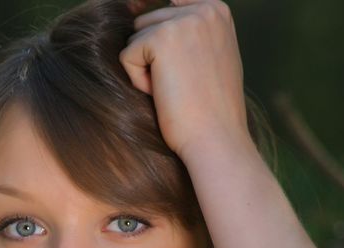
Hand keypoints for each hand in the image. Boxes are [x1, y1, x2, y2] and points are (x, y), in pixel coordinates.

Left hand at [120, 0, 250, 160]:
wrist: (216, 138)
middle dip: (155, 59)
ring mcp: (183, 21)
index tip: (188, 74)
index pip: (166, 13)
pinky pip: (127, 56)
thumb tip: (161, 10)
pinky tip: (165, 94)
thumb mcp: (214, 56)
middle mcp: (203, 9)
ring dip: (146, 69)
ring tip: (176, 89)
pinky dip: (138, 81)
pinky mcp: (160, 39)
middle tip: (184, 86)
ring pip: (135, 40)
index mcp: (217, 10)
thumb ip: (194, 31)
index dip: (166, 49)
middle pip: (147, 25)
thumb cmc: (212, 109)